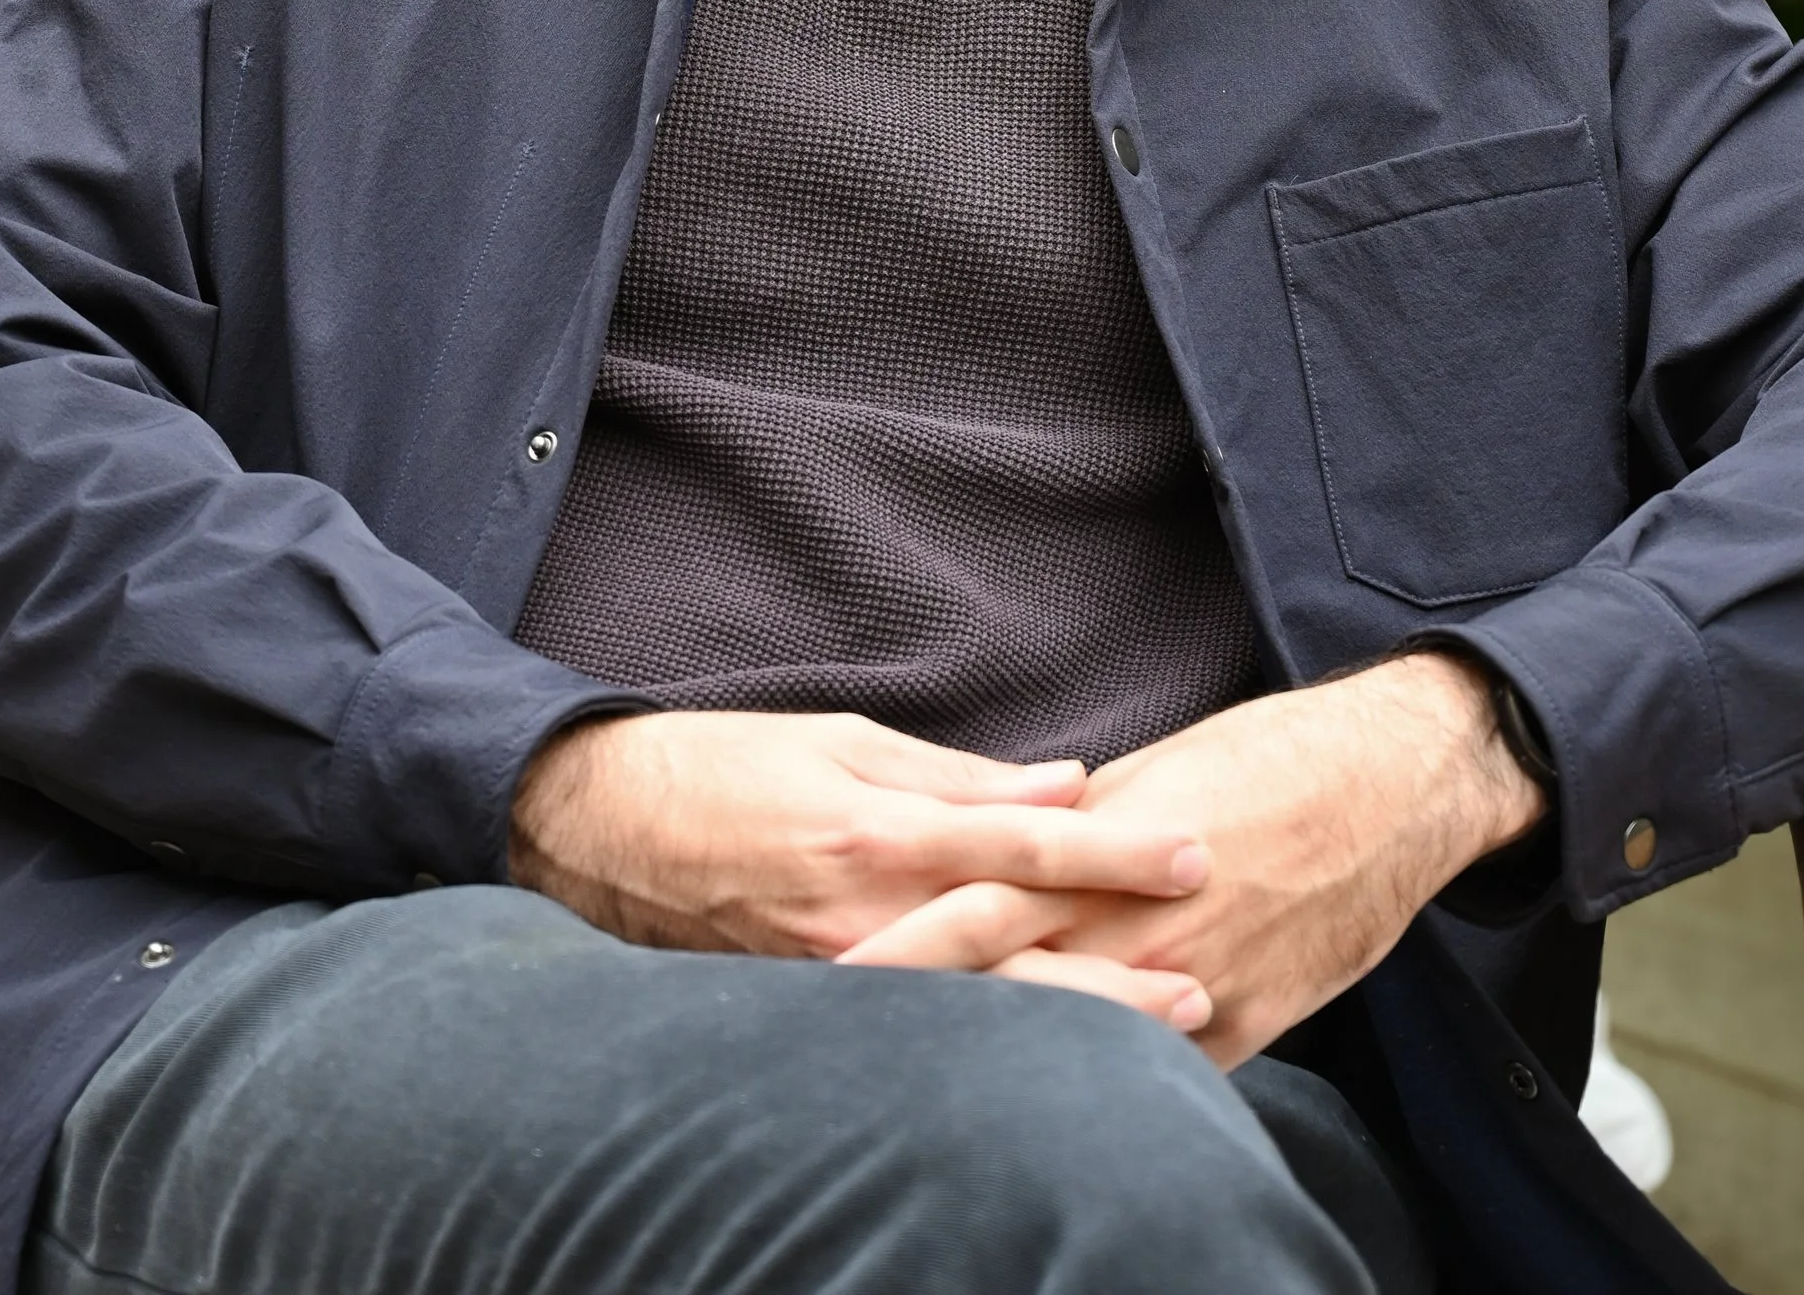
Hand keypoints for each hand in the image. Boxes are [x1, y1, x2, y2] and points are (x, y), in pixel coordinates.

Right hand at [510, 708, 1214, 1026]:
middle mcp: (865, 916)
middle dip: (1114, 972)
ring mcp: (837, 981)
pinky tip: (1050, 1066)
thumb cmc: (727, 764)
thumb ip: (962, 774)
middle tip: (1204, 978)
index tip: (1194, 857)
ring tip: (1158, 1035)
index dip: (1116, 853)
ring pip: (975, 1014)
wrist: (599, 829)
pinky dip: (991, 1051)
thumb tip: (1069, 784)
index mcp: (878, 829)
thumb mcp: (847, 738)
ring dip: (1070, 1025)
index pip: (1024, 847)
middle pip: (1016, 954)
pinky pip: (918, 1038)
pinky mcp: (810, 1018)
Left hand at [836, 652, 1543, 1068]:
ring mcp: (1192, 993)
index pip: (975, 909)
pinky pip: (1155, 1078)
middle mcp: (1137, 934)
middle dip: (928, 1014)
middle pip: (1010, 990)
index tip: (832, 961)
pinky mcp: (1243, 1030)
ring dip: (1004, 1061)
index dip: (901, 942)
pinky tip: (1048, 1110)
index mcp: (1101, 856)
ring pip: (1076, 1045)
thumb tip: (1003, 838)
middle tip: (841, 1045)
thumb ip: (1073, 822)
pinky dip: (1099, 1089)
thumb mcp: (1156, 771)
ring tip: (919, 1091)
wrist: (1392, 787)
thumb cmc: (1269, 758)